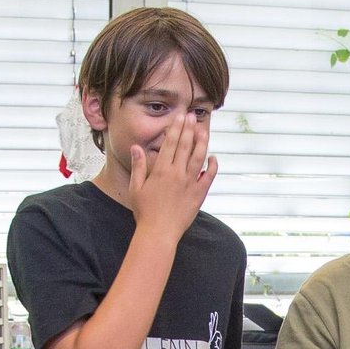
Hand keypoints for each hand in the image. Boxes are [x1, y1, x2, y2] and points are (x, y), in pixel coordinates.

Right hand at [127, 118, 217, 243]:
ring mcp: (190, 183)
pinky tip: (213, 157)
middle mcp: (177, 174)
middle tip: (192, 115)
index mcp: (161, 171)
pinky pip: (209, 176)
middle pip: (185, 145)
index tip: (180, 116)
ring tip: (203, 129)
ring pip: (198, 157)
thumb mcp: (136, 188)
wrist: (159, 233)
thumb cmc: (145, 212)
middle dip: (189, 128)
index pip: (170, 143)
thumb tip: (136, 147)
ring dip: (202, 141)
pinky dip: (213, 166)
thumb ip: (139, 166)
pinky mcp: (199, 194)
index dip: (176, 128)